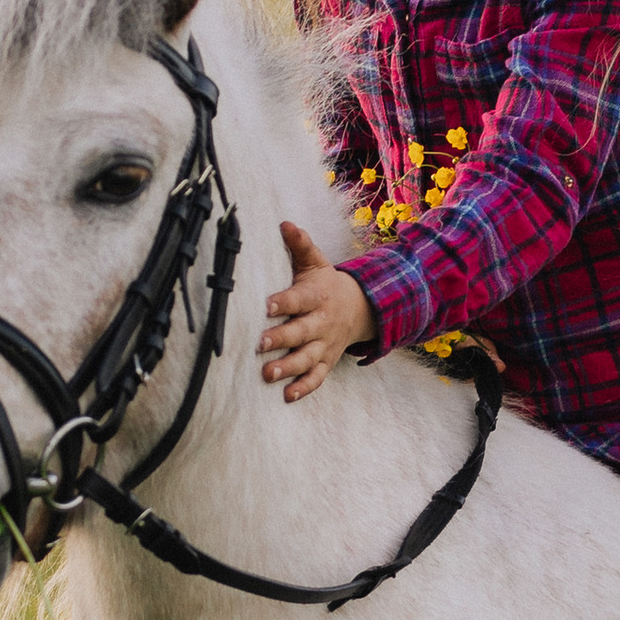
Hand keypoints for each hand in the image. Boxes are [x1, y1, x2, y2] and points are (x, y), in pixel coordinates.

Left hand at [258, 220, 374, 401]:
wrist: (360, 308)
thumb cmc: (326, 284)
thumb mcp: (316, 262)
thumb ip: (300, 245)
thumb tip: (285, 223)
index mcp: (317, 296)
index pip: (299, 299)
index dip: (283, 302)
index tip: (266, 305)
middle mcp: (321, 322)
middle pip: (301, 332)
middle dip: (281, 338)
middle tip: (259, 344)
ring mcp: (325, 344)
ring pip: (307, 358)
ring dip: (288, 367)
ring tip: (267, 374)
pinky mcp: (326, 361)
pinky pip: (317, 377)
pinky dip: (304, 388)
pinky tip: (287, 396)